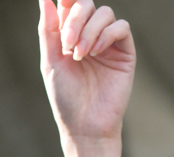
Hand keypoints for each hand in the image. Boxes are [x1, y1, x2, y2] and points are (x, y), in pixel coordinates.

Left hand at [38, 1, 135, 148]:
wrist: (85, 126)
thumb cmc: (66, 98)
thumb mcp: (51, 62)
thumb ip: (49, 29)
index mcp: (70, 35)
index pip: (70, 4)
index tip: (62, 1)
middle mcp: (90, 35)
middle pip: (86, 3)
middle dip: (75, 18)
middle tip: (67, 45)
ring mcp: (108, 42)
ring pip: (104, 13)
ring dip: (89, 30)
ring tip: (80, 55)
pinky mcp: (125, 52)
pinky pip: (121, 27)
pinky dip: (107, 34)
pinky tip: (96, 52)